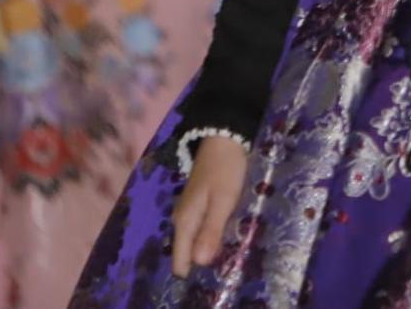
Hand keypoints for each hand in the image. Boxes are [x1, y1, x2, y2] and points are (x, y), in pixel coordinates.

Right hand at [171, 134, 247, 277]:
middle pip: (187, 253)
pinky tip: (227, 233)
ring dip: (209, 247)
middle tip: (227, 259)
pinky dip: (212, 234)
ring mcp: (189, 211)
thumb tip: (200, 263)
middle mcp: (181, 220)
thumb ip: (211, 230)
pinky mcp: (199, 204)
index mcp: (184, 222)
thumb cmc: (225, 169)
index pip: (180, 260)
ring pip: (195, 241)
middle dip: (204, 261)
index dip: (195, 271)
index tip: (215, 272)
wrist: (223, 138)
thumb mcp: (223, 200)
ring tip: (230, 249)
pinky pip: (201, 229)